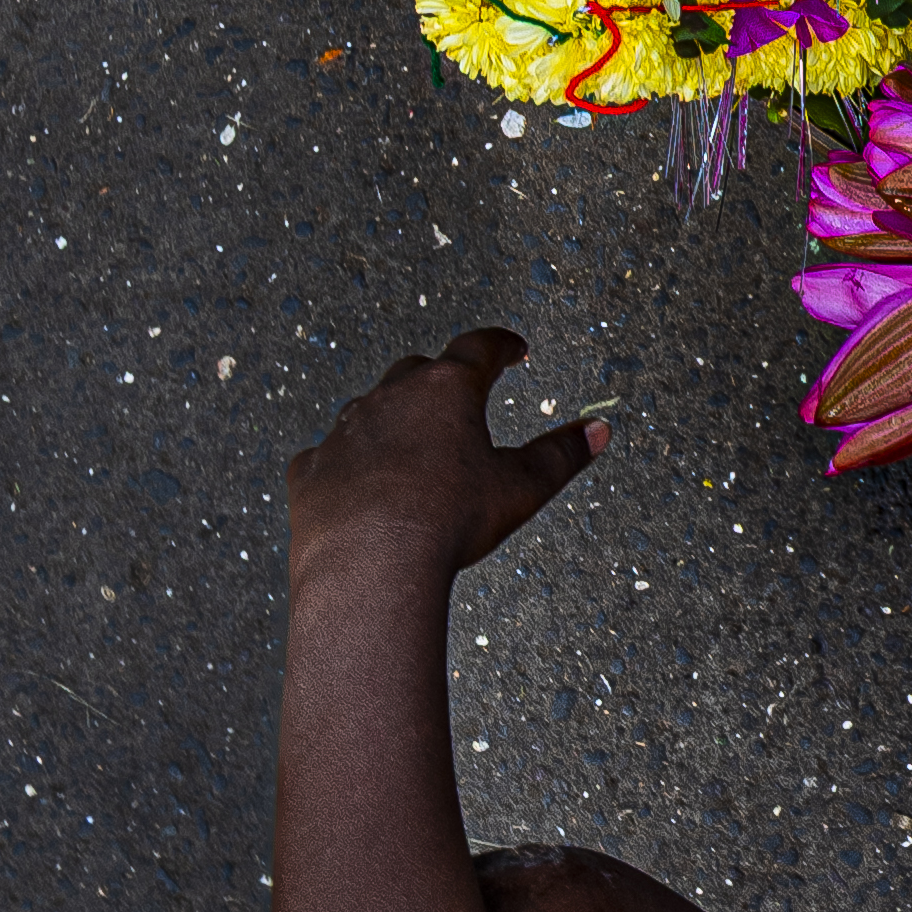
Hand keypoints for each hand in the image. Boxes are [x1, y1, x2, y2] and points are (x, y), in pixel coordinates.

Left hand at [286, 328, 606, 591]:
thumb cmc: (449, 522)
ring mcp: (344, 431)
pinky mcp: (310, 468)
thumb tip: (600, 431)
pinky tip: (357, 484)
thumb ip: (562, 455)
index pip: (480, 347)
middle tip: (460, 399)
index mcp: (447, 390)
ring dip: (391, 420)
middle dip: (442, 380)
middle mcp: (390, 396)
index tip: (515, 350)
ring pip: (370, 409)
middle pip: (419, 372)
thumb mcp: (521, 488)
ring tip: (411, 447)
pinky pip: (327, 454)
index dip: (502, 345)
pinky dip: (346, 463)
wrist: (367, 566)